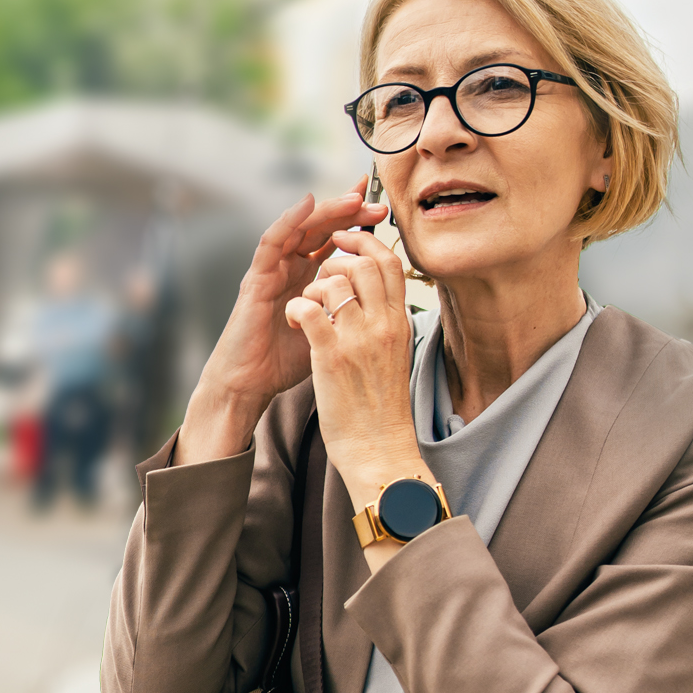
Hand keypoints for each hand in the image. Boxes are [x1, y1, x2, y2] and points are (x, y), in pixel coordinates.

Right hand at [176, 189, 384, 463]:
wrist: (252, 384)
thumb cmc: (286, 361)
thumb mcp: (329, 328)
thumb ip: (347, 308)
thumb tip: (383, 299)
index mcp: (308, 277)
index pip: (335, 241)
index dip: (357, 224)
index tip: (384, 213)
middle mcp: (289, 267)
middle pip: (321, 229)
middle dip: (349, 214)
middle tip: (378, 205)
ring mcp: (272, 270)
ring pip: (300, 229)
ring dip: (327, 211)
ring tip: (354, 198)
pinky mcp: (256, 278)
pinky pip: (271, 242)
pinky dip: (289, 220)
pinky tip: (307, 204)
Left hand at [285, 228, 435, 524]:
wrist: (379, 448)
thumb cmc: (383, 409)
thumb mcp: (395, 357)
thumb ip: (386, 325)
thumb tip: (377, 300)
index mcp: (399, 324)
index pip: (390, 264)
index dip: (365, 243)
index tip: (346, 244)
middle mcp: (383, 325)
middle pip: (363, 263)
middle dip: (335, 256)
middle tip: (318, 268)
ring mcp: (358, 339)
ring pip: (334, 281)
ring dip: (312, 285)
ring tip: (305, 304)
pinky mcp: (332, 357)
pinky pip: (309, 309)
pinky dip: (296, 307)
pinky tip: (294, 320)